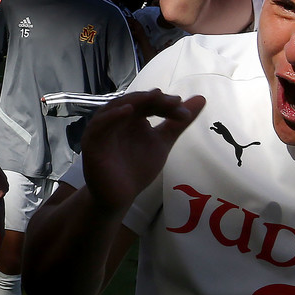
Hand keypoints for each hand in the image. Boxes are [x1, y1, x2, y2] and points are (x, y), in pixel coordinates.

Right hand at [79, 90, 205, 212]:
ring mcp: (103, 128)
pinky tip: (128, 112)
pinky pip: (100, 125)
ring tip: (153, 97)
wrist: (120, 196)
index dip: (166, 104)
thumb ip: (178, 123)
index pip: (149, 103)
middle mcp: (116, 118)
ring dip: (135, 101)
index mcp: (132, 117)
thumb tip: (201, 99)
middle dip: (154, 101)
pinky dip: (112, 116)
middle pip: (134, 102)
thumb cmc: (137, 168)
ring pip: (116, 108)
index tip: (185, 112)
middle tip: (174, 102)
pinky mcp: (92, 141)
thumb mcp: (162, 142)